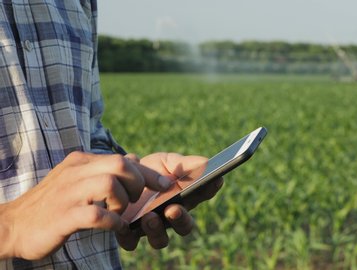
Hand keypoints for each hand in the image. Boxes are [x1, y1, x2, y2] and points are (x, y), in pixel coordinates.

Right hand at [0, 151, 170, 259]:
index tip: (166, 185)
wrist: (14, 225)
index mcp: (81, 162)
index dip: (148, 173)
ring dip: (124, 201)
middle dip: (139, 183)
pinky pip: (97, 214)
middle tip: (137, 201)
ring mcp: (68, 193)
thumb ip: (105, 168)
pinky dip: (112, 221)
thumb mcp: (77, 179)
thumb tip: (134, 158)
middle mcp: (75, 172)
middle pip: (120, 165)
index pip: (122, 159)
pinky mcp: (64, 216)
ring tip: (121, 214)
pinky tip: (114, 227)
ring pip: (110, 184)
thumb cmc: (52, 203)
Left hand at [116, 153, 223, 249]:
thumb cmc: (150, 170)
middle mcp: (172, 216)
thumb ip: (183, 163)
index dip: (211, 188)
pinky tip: (125, 224)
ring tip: (149, 216)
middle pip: (184, 225)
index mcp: (186, 197)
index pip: (203, 194)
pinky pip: (131, 242)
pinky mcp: (129, 232)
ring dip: (157, 231)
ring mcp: (152, 226)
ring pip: (160, 240)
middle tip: (173, 209)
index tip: (215, 179)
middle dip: (181, 219)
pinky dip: (128, 235)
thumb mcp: (166, 162)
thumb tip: (207, 162)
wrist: (120, 176)